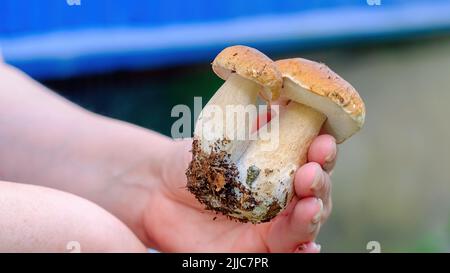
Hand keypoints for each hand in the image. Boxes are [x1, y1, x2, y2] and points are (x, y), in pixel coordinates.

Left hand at [143, 134, 336, 252]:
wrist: (159, 190)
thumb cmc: (195, 161)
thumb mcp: (224, 137)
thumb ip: (254, 123)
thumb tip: (281, 99)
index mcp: (281, 168)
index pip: (313, 161)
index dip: (322, 152)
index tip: (322, 141)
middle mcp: (282, 196)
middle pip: (315, 194)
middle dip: (319, 183)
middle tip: (310, 172)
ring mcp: (271, 226)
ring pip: (303, 224)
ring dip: (312, 215)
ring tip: (308, 204)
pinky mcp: (256, 250)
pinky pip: (284, 253)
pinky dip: (301, 252)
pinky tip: (309, 247)